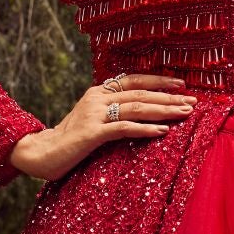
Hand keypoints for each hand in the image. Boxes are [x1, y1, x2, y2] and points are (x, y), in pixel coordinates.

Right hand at [10, 73, 194, 182]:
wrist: (41, 153)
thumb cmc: (69, 141)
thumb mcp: (91, 120)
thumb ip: (111, 113)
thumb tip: (138, 113)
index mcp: (98, 92)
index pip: (134, 80)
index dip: (158, 81)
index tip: (181, 84)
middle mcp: (96, 98)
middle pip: (140, 93)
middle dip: (168, 96)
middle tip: (192, 101)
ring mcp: (94, 114)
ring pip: (136, 107)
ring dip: (163, 110)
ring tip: (184, 113)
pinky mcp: (92, 133)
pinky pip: (124, 128)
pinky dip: (145, 128)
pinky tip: (162, 130)